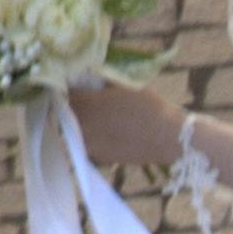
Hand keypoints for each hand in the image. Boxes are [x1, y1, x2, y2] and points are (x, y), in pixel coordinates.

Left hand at [68, 81, 184, 171]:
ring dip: (84, 123)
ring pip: (76, 131)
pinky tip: (110, 132)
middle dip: (75, 107)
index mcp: (84, 104)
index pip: (64, 93)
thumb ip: (101, 80)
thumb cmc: (148, 106)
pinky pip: (89, 144)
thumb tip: (87, 75)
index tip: (78, 86)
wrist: (168, 138)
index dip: (70, 89)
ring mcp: (89, 145)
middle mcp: (80, 126)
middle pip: (67, 114)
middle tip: (90, 101)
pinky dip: (94, 138)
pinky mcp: (99, 158)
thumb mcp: (124, 84)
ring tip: (102, 118)